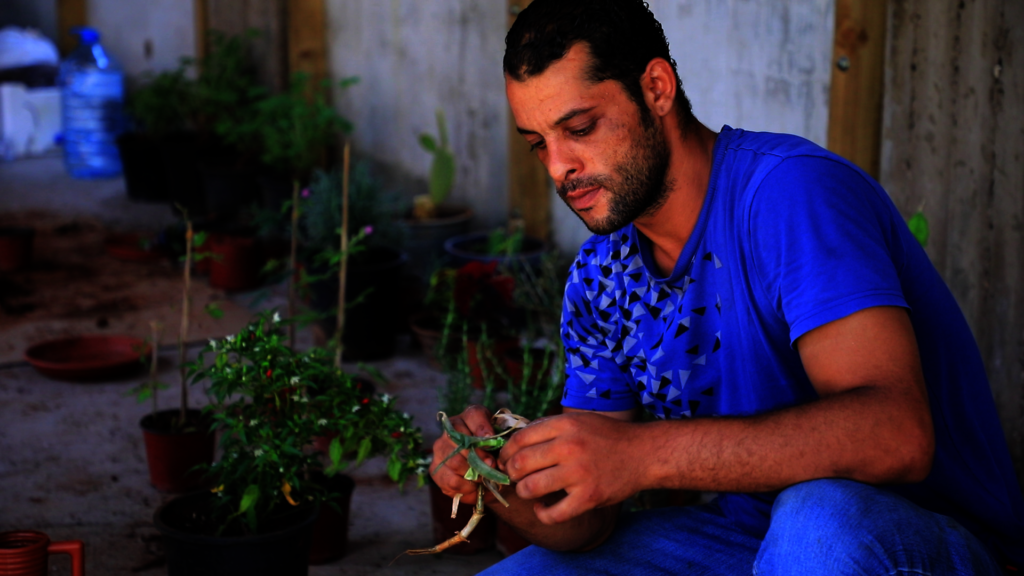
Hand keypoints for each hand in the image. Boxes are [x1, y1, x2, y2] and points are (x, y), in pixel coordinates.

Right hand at [430, 404, 496, 503]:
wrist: (488, 474)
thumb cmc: (496, 455)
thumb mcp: (502, 445)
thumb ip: (499, 446)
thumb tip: (490, 460)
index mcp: (470, 418)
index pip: (474, 415)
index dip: (482, 427)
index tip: (491, 440)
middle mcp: (450, 431)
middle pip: (461, 441)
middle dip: (479, 457)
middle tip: (491, 466)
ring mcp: (440, 450)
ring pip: (455, 462)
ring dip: (473, 474)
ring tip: (484, 478)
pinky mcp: (436, 470)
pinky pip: (450, 480)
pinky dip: (466, 487)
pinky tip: (474, 486)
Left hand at [497, 411, 642, 524]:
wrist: (644, 453)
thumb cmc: (607, 437)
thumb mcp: (578, 421)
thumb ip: (549, 428)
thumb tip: (513, 440)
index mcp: (565, 425)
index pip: (519, 439)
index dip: (505, 452)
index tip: (505, 461)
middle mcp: (570, 447)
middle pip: (519, 464)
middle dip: (511, 473)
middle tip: (514, 478)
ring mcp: (579, 473)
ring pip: (530, 488)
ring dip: (524, 492)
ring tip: (530, 491)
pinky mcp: (589, 497)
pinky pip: (553, 513)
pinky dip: (543, 514)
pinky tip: (543, 508)